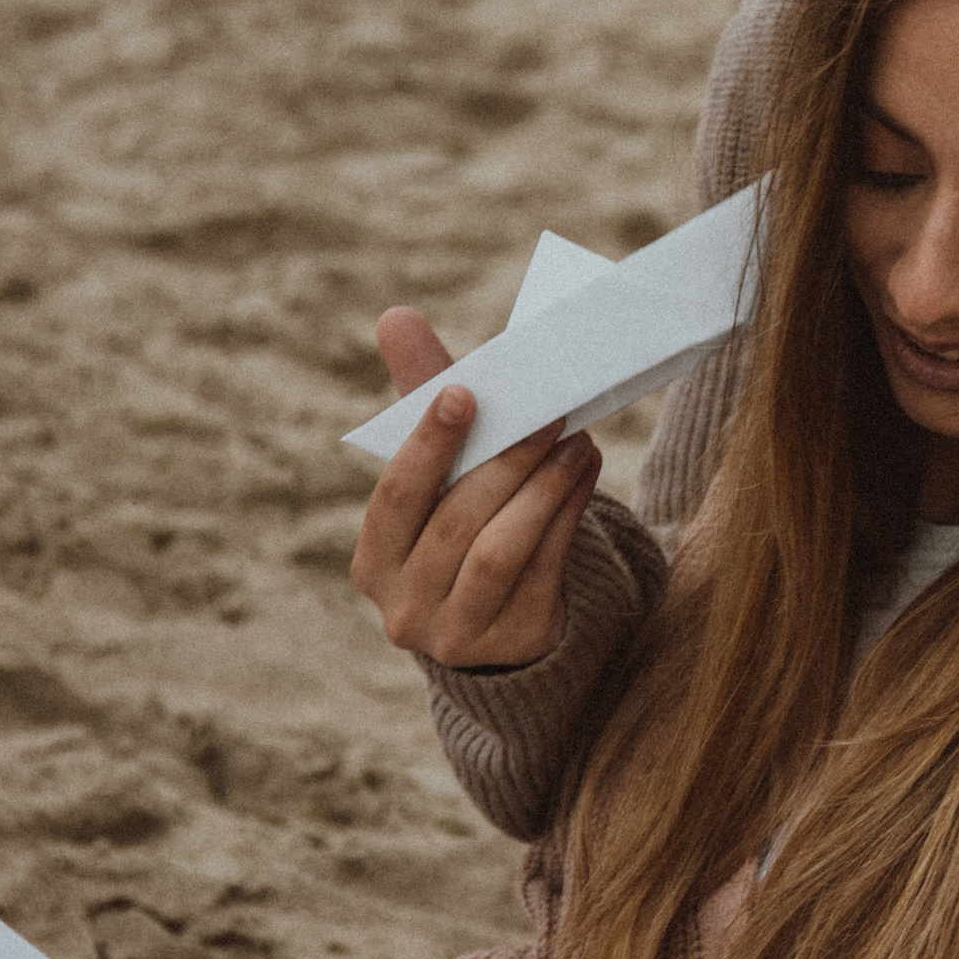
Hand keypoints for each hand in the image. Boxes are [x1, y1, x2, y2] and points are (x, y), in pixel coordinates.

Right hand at [349, 308, 600, 669]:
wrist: (503, 622)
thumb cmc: (464, 525)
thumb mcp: (442, 476)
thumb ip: (423, 398)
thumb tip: (395, 316)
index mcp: (374, 561)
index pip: (396, 497)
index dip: (428, 444)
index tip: (464, 392)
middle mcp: (404, 607)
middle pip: (456, 523)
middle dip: (506, 462)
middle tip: (549, 413)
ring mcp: (457, 635)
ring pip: (502, 550)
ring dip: (544, 489)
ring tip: (576, 442)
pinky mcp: (513, 642)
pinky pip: (543, 569)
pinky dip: (567, 515)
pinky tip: (583, 473)